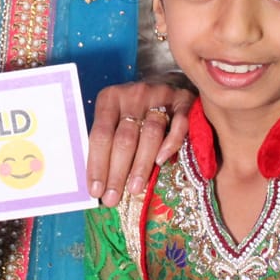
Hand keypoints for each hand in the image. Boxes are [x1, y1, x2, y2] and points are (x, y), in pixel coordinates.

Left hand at [88, 77, 194, 206]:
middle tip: (114, 198)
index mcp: (110, 98)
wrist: (166, 81)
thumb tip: (97, 184)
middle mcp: (133, 94)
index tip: (95, 191)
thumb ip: (107, 142)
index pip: (100, 134)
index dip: (97, 164)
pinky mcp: (184, 99)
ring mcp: (160, 95)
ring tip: (134, 189)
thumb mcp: (114, 117)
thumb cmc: (134, 109)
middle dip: (117, 171)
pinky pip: (179, 123)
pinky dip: (170, 143)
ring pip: (151, 133)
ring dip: (141, 164)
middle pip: (125, 137)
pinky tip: (161, 162)